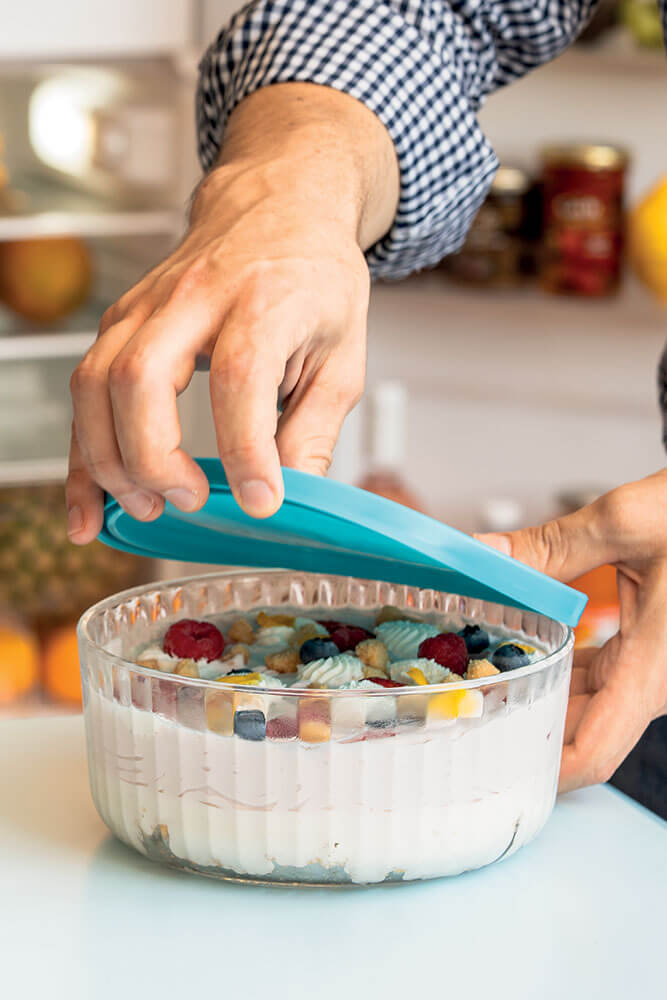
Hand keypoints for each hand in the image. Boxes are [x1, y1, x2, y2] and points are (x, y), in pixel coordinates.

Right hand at [67, 84, 397, 541]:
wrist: (277, 205)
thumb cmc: (313, 276)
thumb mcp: (344, 353)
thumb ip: (316, 427)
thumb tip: (289, 494)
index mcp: (264, 299)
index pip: (240, 376)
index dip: (246, 447)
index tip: (260, 499)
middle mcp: (194, 297)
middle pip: (142, 376)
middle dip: (154, 456)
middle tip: (190, 499)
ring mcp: (146, 307)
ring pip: (96, 384)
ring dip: (109, 460)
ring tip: (148, 507)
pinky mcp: (121, 323)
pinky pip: (84, 392)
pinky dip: (81, 454)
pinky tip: (90, 505)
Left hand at [477, 469, 666, 791]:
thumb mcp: (625, 522)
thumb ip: (552, 546)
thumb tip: (489, 555)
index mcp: (653, 667)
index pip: (595, 753)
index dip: (544, 775)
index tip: (491, 771)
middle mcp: (654, 679)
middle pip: (583, 734)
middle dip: (524, 731)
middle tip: (464, 716)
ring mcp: (650, 668)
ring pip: (588, 708)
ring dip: (538, 701)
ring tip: (479, 687)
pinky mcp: (646, 651)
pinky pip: (598, 679)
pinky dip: (558, 675)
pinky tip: (520, 655)